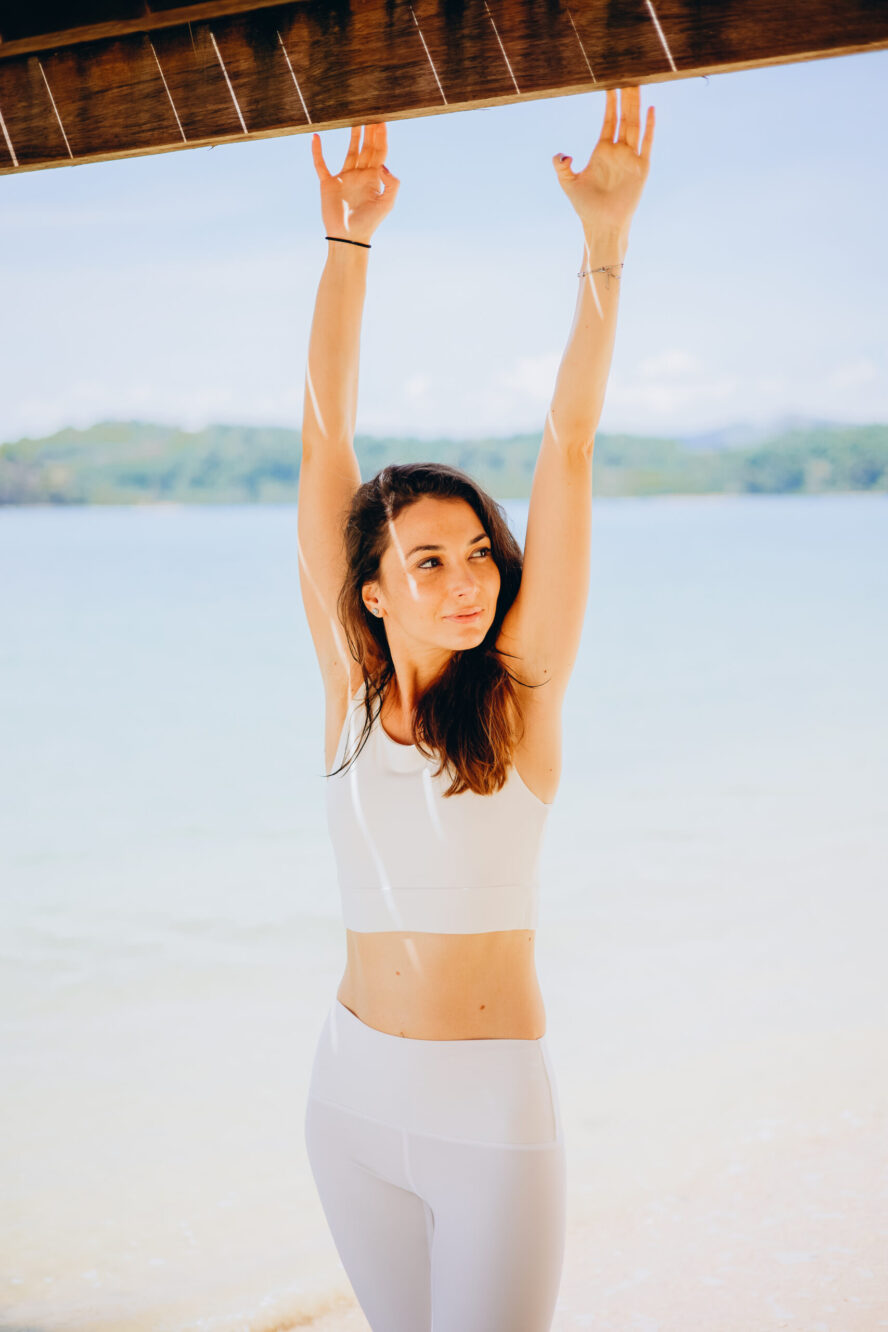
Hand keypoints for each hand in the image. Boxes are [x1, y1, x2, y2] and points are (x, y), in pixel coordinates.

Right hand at [311, 122, 399, 244]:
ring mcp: (344, 177)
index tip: (382, 119)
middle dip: (370, 130)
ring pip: (350, 151)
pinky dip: (317, 152)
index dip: (382, 136)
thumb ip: (391, 183)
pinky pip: (321, 164)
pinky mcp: (328, 183)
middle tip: (371, 111)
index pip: (380, 152)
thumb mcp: (387, 204)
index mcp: (375, 178)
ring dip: (352, 135)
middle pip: (366, 147)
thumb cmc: (369, 223)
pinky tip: (316, 137)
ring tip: (354, 117)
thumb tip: (383, 165)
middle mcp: (360, 175)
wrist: (349, 238)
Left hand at [553, 86, 653, 233]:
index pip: (608, 120)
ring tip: (638, 83)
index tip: (610, 82)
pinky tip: (650, 110)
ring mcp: (631, 158)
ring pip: (635, 125)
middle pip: (624, 117)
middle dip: (626, 96)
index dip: (610, 101)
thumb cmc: (585, 207)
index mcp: (602, 151)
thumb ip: (561, 167)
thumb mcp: (568, 184)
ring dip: (636, 105)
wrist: (602, 226)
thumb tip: (563, 155)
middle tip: (627, 72)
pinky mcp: (641, 168)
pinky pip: (647, 144)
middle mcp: (619, 151)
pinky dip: (650, 127)